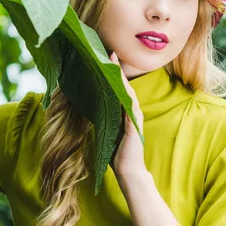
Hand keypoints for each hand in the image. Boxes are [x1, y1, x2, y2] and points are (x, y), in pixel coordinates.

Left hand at [109, 51, 146, 179]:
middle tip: (110, 53)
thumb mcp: (109, 128)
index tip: (107, 56)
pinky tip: (123, 91)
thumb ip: (105, 115)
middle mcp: (132, 112)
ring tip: (115, 66)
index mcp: (125, 112)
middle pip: (125, 86)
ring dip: (122, 80)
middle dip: (118, 70)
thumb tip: (91, 101)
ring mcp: (134, 120)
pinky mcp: (133, 130)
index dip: (114, 72)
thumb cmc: (117, 151)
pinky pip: (129, 111)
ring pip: (128, 95)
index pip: (120, 88)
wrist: (129, 171)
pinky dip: (126, 100)